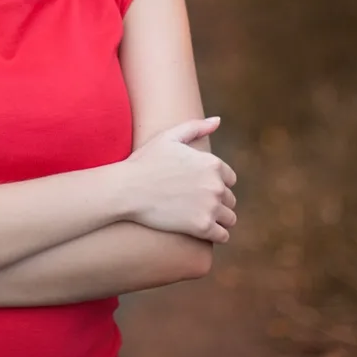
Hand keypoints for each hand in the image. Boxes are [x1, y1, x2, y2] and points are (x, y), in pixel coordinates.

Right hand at [121, 117, 237, 241]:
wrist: (127, 190)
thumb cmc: (145, 162)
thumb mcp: (169, 137)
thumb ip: (196, 127)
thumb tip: (218, 120)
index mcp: (212, 163)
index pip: (229, 179)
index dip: (215, 183)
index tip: (199, 188)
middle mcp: (216, 185)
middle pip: (229, 199)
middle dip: (217, 201)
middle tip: (196, 204)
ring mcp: (210, 207)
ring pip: (229, 218)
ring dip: (219, 219)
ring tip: (200, 218)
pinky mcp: (202, 227)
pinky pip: (222, 236)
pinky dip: (216, 235)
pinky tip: (202, 231)